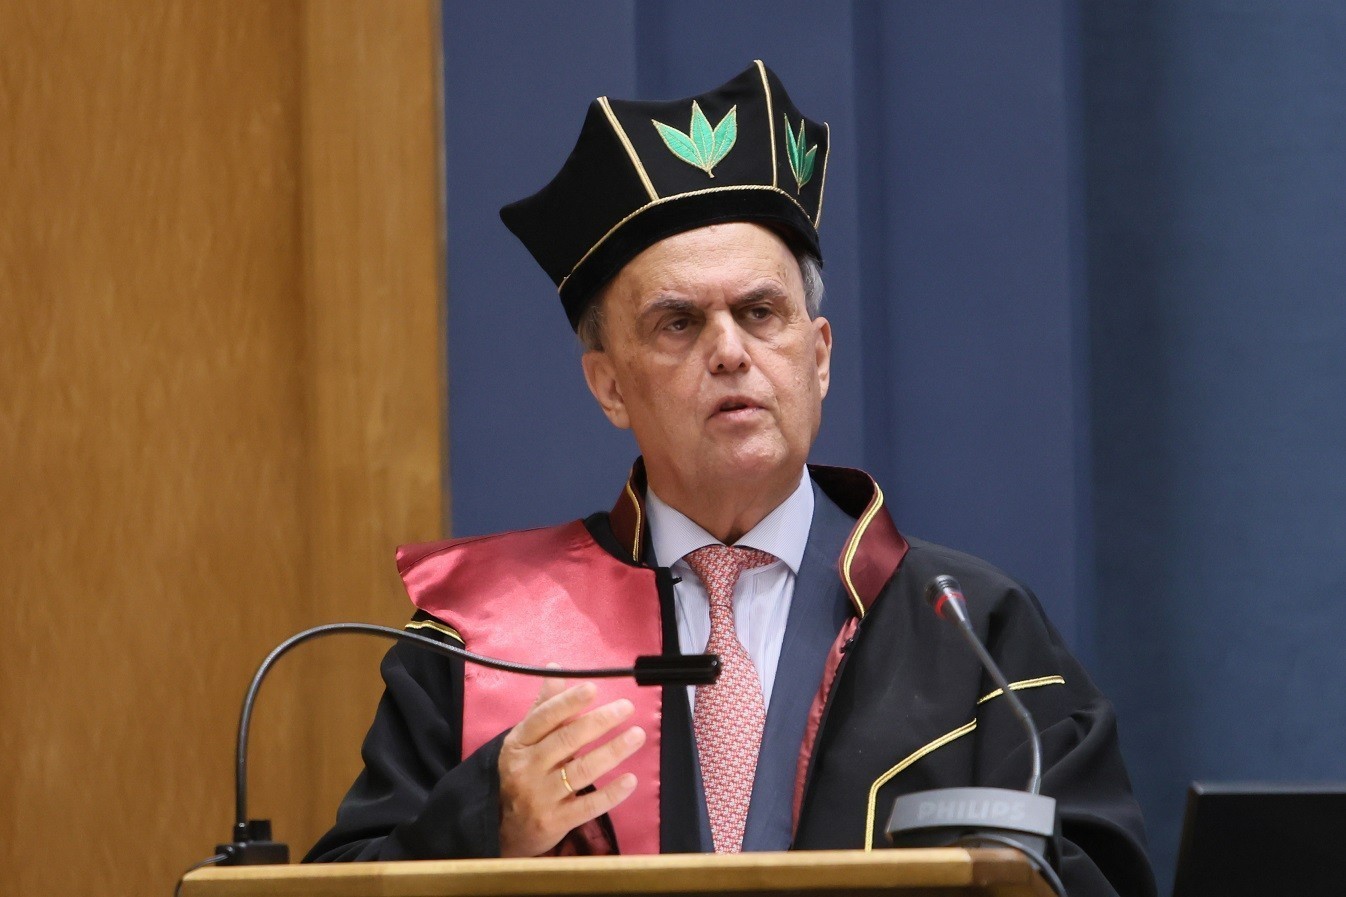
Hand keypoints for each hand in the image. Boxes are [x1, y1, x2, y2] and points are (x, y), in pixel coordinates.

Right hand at [497, 675, 646, 856]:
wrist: (503, 827)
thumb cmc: (521, 773)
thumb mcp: (524, 739)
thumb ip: (544, 707)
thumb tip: (556, 669)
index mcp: (519, 743)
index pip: (544, 718)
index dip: (568, 702)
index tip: (593, 688)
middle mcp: (527, 768)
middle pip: (566, 740)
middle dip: (599, 722)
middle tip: (626, 707)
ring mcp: (541, 796)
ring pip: (581, 770)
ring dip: (612, 751)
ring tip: (637, 735)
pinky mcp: (555, 821)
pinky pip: (588, 806)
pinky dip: (611, 793)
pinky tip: (630, 780)